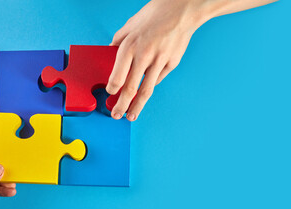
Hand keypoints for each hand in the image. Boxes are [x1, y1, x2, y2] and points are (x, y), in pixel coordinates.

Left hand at [105, 0, 275, 120]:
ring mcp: (160, 61)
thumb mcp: (130, 25)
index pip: (117, 76)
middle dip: (121, 105)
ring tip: (131, 116)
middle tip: (116, 115)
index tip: (109, 94)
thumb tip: (110, 55)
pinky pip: (159, 78)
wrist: (182, 11)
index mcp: (130, 46)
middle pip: (131, 88)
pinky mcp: (172, 63)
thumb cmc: (155, 15)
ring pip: (147, 90)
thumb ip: (118, 42)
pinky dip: (151, 84)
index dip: (111, 88)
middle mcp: (144, 56)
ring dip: (137, 106)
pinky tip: (146, 90)